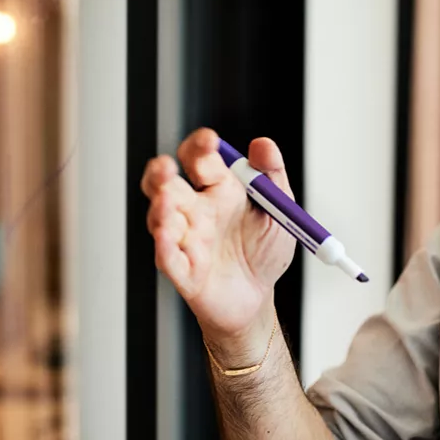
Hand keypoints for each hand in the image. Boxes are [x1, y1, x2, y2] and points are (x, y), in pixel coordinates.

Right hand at [142, 129, 294, 357]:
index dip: (200, 147)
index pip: (200, 160)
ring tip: (167, 200)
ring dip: (160, 207)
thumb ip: (272, 176)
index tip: (209, 140)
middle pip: (167, 183)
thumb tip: (263, 144)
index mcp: (219, 189)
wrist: (258, 298)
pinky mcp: (182, 270)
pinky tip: (166, 235)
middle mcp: (196, 210)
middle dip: (161, 173)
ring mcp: (185, 239)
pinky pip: (167, 256)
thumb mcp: (279, 211)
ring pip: (160, 217)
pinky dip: (164, 246)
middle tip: (167, 167)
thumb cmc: (263, 251)